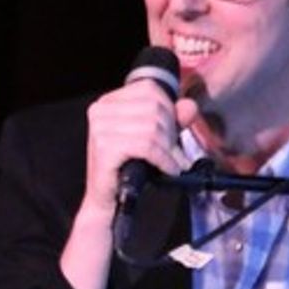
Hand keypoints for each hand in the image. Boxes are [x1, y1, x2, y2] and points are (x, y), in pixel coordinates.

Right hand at [80, 81, 198, 215]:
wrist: (106, 200)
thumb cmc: (127, 167)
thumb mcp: (153, 138)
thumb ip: (172, 119)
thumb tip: (189, 106)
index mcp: (107, 102)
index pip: (148, 89)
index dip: (168, 108)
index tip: (172, 130)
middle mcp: (100, 111)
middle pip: (153, 108)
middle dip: (170, 131)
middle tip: (173, 152)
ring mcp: (100, 129)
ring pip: (151, 127)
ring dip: (169, 148)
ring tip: (171, 162)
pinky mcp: (104, 148)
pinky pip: (146, 146)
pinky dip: (163, 159)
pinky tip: (168, 169)